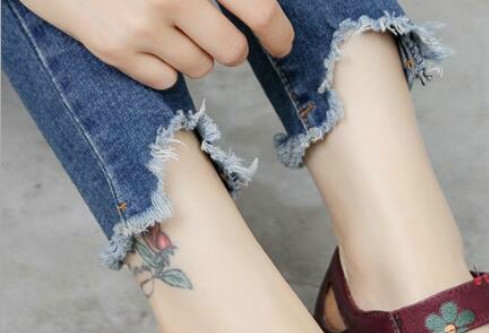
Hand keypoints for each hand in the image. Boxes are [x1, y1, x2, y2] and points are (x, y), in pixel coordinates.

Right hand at [21, 0, 293, 89]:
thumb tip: (262, 11)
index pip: (258, 8)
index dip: (278, 32)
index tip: (282, 43)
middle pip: (233, 51)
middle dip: (230, 47)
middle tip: (213, 32)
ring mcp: (141, 26)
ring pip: (201, 67)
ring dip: (193, 52)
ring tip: (163, 23)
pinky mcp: (117, 51)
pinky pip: (167, 80)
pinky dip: (162, 66)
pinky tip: (142, 37)